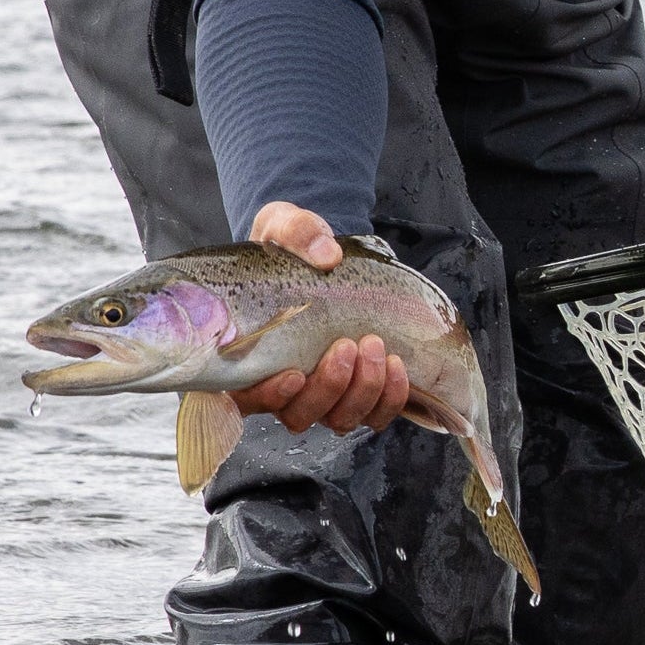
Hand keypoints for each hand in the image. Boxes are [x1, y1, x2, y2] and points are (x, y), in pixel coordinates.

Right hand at [231, 201, 413, 434]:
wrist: (322, 253)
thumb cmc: (287, 247)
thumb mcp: (281, 225)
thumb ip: (296, 232)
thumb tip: (327, 252)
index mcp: (249, 355)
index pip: (247, 399)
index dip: (269, 397)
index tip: (293, 373)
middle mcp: (284, 384)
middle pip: (299, 414)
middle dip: (328, 387)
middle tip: (347, 345)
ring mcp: (322, 392)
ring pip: (338, 419)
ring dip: (361, 391)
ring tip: (375, 347)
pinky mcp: (357, 390)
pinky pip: (374, 414)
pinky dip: (389, 398)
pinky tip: (396, 366)